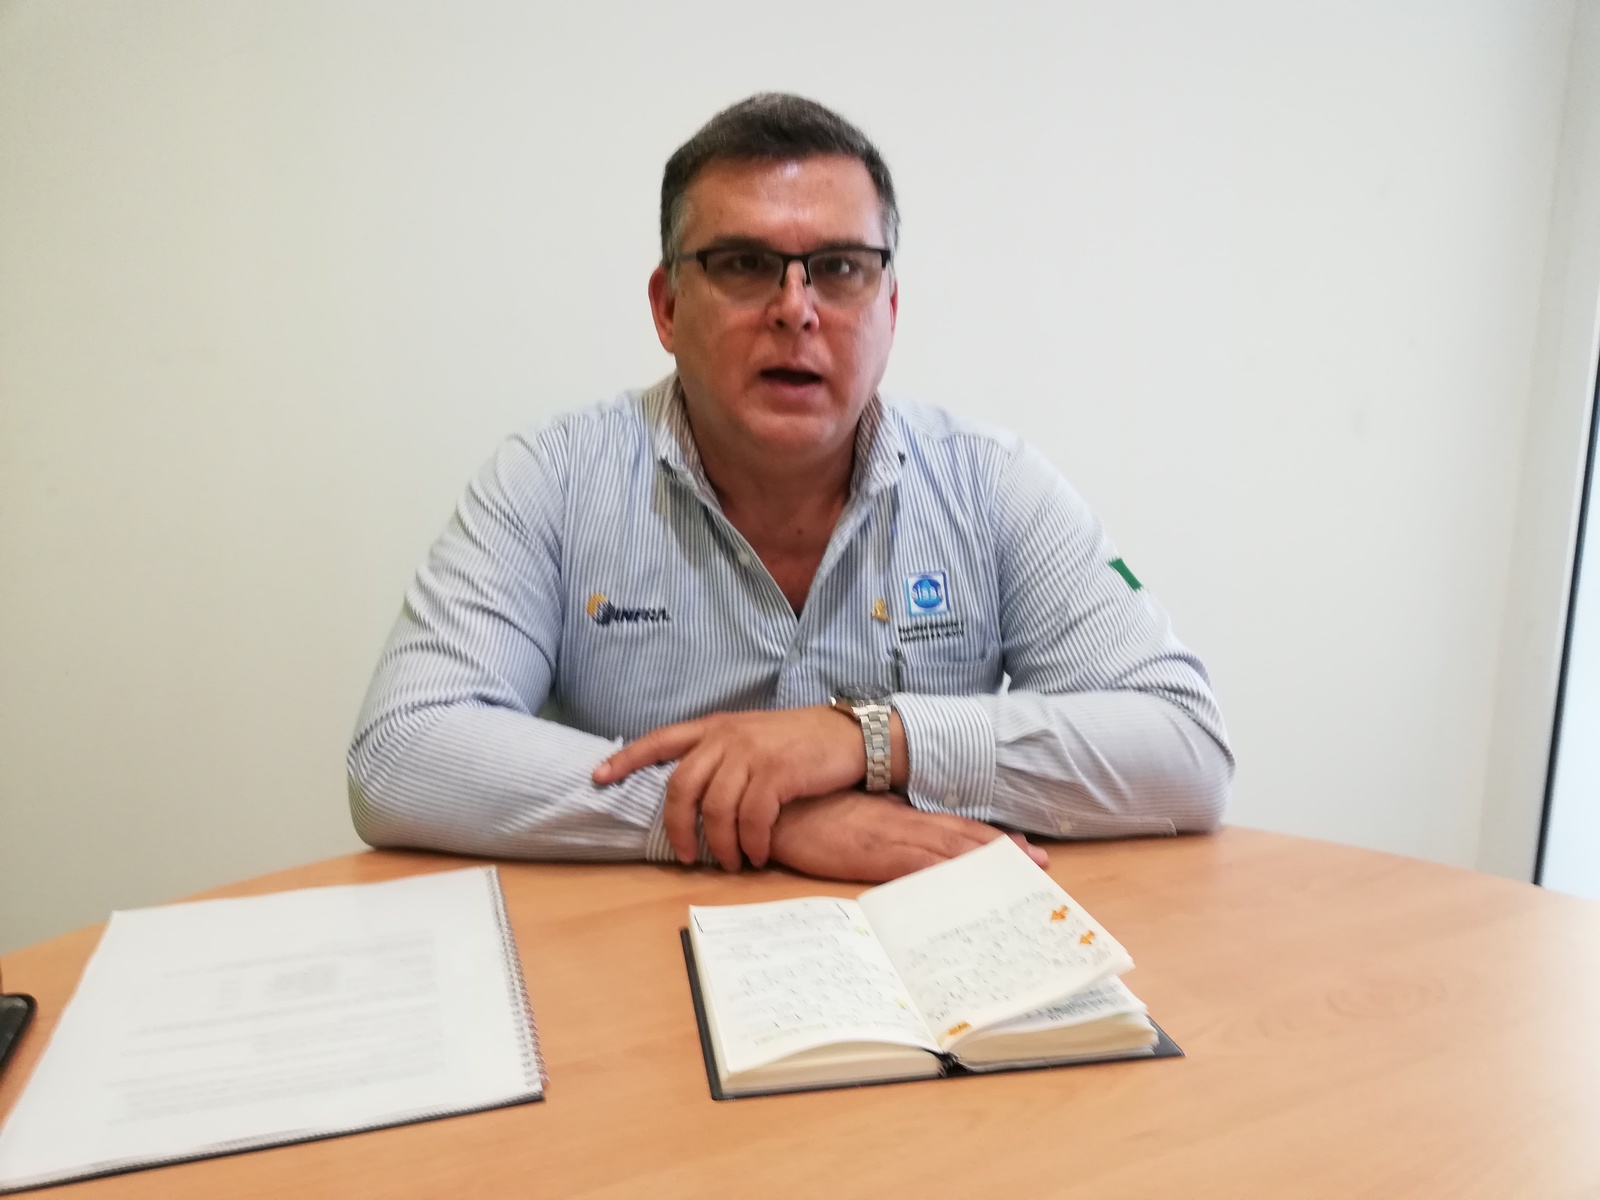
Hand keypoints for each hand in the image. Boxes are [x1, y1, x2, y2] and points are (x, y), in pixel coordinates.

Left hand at [593, 706, 872, 869]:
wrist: (850, 736)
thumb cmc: (800, 742)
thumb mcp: (753, 738)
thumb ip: (722, 756)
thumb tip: (693, 793)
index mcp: (716, 726)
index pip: (660, 739)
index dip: (626, 759)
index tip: (598, 777)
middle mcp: (727, 736)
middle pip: (681, 786)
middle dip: (677, 828)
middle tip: (688, 857)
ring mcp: (751, 753)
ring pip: (715, 809)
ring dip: (718, 845)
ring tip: (731, 862)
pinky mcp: (777, 773)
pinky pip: (751, 818)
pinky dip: (750, 843)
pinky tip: (756, 854)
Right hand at [767, 790, 1048, 883]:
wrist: (773, 806)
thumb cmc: (807, 812)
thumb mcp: (855, 815)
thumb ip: (884, 820)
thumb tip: (910, 830)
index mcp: (898, 814)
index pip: (953, 826)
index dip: (990, 838)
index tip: (1023, 849)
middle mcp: (901, 822)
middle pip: (961, 837)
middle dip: (1002, 851)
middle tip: (1041, 863)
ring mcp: (888, 836)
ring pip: (948, 849)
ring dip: (985, 861)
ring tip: (1021, 872)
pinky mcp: (870, 853)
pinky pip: (914, 866)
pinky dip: (943, 874)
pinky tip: (965, 883)